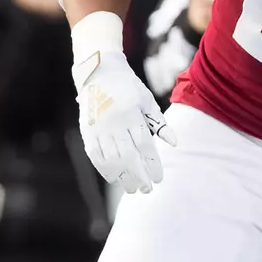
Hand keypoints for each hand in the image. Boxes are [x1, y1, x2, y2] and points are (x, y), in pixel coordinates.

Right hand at [72, 11, 175, 193]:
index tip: (159, 178)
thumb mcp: (147, 101)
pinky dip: (104, 169)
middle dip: (139, 176)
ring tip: (133, 189)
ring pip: (110, 159)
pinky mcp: (86, 130)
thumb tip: (175, 143)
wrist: (98, 71)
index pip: (144, 146)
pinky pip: (95, 155)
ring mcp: (98, 127)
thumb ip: (160, 123)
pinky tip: (114, 179)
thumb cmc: (129, 87)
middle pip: (127, 157)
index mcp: (131, 114)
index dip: (152, 165)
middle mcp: (113, 122)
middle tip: (148, 190)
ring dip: (122, 177)